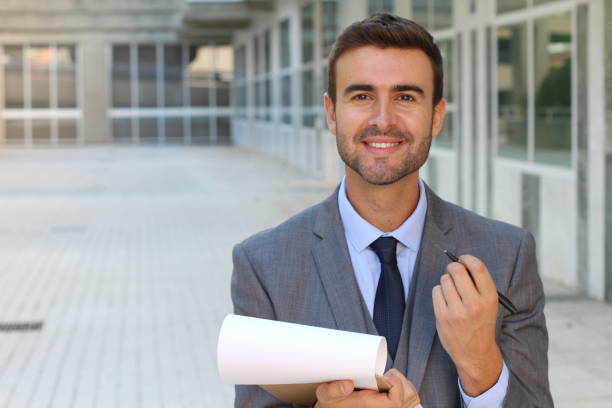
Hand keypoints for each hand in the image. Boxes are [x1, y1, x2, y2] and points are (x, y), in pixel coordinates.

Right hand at [314, 369, 419, 407]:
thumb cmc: (331, 403)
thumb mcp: (325, 395)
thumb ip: (332, 390)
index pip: (396, 402)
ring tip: (387, 381)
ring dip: (403, 385)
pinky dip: (405, 389)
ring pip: (412, 398)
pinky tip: (390, 386)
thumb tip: (347, 384)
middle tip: (383, 376)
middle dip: (399, 381)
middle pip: (409, 397)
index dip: (394, 384)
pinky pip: (411, 399)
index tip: (382, 376)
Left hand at [432, 254, 502, 395]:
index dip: (467, 258)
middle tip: (453, 272)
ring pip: (444, 280)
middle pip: (456, 270)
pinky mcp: (443, 317)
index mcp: (489, 297)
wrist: (475, 352)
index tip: (462, 259)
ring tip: (452, 292)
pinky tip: (446, 301)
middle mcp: (474, 304)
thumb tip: (461, 262)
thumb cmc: (481, 323)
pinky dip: (439, 292)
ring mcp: (457, 311)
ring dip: (446, 281)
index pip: (477, 267)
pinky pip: (436, 291)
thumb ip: (478, 283)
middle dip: (452, 268)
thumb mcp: (489, 303)